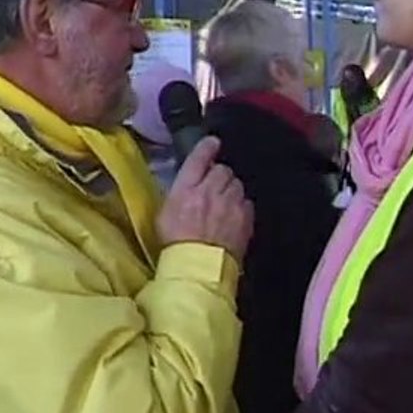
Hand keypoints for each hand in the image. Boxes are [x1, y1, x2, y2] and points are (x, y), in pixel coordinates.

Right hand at [157, 136, 253, 261]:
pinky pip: (247, 202)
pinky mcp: (245, 219)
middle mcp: (210, 191)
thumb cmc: (175, 243)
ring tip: (224, 204)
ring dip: (231, 190)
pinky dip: (241, 206)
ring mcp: (231, 204)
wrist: (197, 270)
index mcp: (186, 188)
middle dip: (219, 176)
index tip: (213, 142)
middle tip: (214, 187)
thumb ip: (178, 193)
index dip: (207, 147)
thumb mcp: (164, 213)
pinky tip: (234, 217)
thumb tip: (189, 183)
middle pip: (222, 169)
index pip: (199, 157)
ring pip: (237, 184)